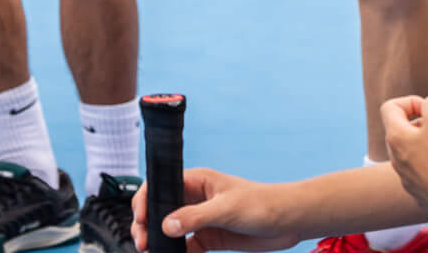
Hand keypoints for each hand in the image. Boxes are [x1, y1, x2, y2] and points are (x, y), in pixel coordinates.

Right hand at [132, 169, 298, 252]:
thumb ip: (195, 217)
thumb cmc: (262, 204)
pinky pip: (187, 246)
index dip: (145, 199)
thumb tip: (166, 226)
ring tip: (151, 251)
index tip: (139, 218)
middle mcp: (195, 199)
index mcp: (197, 181)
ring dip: (160, 240)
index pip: (161, 185)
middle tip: (142, 241)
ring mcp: (202, 219)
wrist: (288, 222)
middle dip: (148, 224)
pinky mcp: (210, 238)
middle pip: (162, 209)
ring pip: (172, 230)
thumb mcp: (226, 209)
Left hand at [382, 95, 427, 217]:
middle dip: (422, 124)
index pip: (390, 107)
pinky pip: (423, 173)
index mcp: (395, 138)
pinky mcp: (419, 193)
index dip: (410, 102)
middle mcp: (395, 159)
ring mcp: (406, 179)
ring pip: (413, 153)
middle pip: (402, 131)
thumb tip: (427, 108)